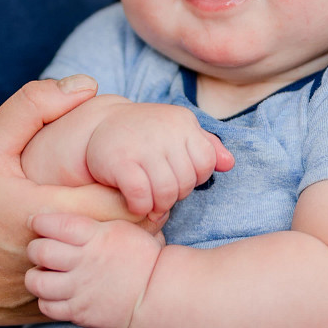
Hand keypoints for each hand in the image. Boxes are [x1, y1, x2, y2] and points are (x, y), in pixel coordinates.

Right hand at [0, 76, 136, 327]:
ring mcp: (61, 288)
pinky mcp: (53, 309)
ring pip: (117, 261)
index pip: (130, 200)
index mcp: (50, 213)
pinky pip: (93, 284)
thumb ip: (32, 107)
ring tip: (115, 208)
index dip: (142, 178)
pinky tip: (86, 242)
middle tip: (132, 181)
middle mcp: (62, 255)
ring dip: (123, 235)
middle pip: (134, 233)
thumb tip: (87, 85)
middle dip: (142, 204)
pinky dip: (98, 262)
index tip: (130, 162)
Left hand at [24, 211, 163, 327]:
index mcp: (94, 236)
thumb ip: (90, 220)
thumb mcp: (119, 226)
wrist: (159, 293)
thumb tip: (61, 205)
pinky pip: (48, 306)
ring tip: (44, 274)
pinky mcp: (81, 312)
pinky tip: (55, 294)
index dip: (38, 221)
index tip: (38, 223)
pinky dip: (46, 300)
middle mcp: (84, 262)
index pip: (52, 224)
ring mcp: (81, 289)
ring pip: (37, 282)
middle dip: (34, 249)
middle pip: (40, 251)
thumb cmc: (139, 255)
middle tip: (40, 250)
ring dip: (35, 276)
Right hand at [84, 102, 232, 219]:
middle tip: (159, 190)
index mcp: (182, 121)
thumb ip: (205, 147)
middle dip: (175, 194)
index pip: (206, 163)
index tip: (175, 176)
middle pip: (187, 181)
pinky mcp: (119, 161)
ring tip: (150, 201)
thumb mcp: (176, 133)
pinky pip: (142, 197)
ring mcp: (141, 145)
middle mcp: (164, 129)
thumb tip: (229, 163)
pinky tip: (135, 203)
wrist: (97, 128)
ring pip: (167, 192)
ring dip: (158, 205)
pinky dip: (141, 207)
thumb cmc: (143, 135)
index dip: (193, 177)